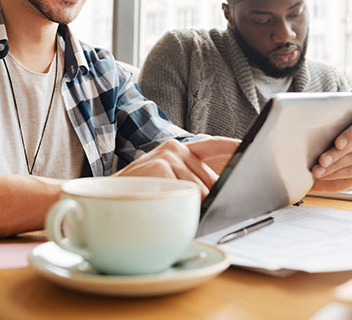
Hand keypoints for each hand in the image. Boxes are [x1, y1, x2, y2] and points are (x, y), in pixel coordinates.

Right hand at [115, 137, 239, 196]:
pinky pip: (188, 195)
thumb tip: (216, 191)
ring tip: (166, 204)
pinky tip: (162, 202)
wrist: (103, 197)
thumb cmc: (136, 192)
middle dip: (206, 197)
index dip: (231, 147)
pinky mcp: (163, 168)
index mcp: (176, 149)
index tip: (248, 147)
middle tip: (185, 205)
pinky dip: (181, 206)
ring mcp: (169, 156)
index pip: (211, 145)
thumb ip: (188, 178)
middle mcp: (174, 148)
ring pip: (200, 190)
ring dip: (190, 205)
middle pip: (209, 179)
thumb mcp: (163, 179)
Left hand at [309, 82, 351, 191]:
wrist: (320, 159)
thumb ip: (341, 103)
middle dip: (336, 153)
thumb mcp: (325, 120)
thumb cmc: (322, 137)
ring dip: (335, 165)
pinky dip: (339, 174)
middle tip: (321, 160)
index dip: (351, 133)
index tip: (337, 142)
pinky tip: (326, 175)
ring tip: (318, 170)